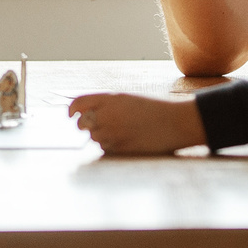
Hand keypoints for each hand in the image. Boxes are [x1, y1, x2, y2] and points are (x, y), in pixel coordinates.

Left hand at [67, 92, 208, 155]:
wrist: (176, 122)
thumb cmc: (155, 109)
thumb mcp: (128, 99)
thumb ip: (106, 104)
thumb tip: (85, 114)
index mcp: (110, 99)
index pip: (78, 103)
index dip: (72, 110)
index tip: (71, 116)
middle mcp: (108, 115)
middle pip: (82, 124)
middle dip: (85, 126)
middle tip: (95, 127)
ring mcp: (114, 133)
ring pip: (94, 138)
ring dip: (101, 137)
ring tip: (121, 131)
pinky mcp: (121, 149)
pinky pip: (105, 149)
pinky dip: (110, 146)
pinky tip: (126, 140)